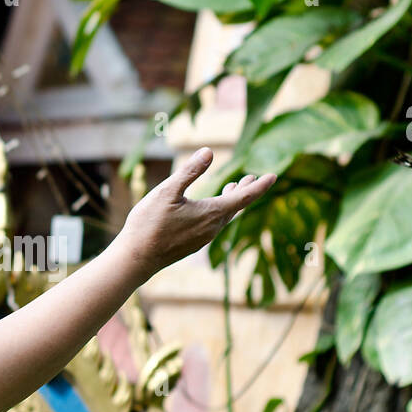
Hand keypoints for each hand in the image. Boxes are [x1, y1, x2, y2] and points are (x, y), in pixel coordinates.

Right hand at [118, 147, 276, 274]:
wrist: (137, 259)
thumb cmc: (149, 223)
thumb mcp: (167, 191)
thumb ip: (189, 171)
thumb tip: (209, 152)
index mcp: (211, 213)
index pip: (244, 197)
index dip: (260, 186)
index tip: (274, 176)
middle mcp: (212, 228)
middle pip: (236, 207)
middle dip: (246, 191)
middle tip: (254, 177)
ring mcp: (203, 239)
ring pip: (223, 216)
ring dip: (230, 201)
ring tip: (232, 187)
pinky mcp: (192, 245)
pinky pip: (213, 225)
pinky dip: (218, 211)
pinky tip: (208, 208)